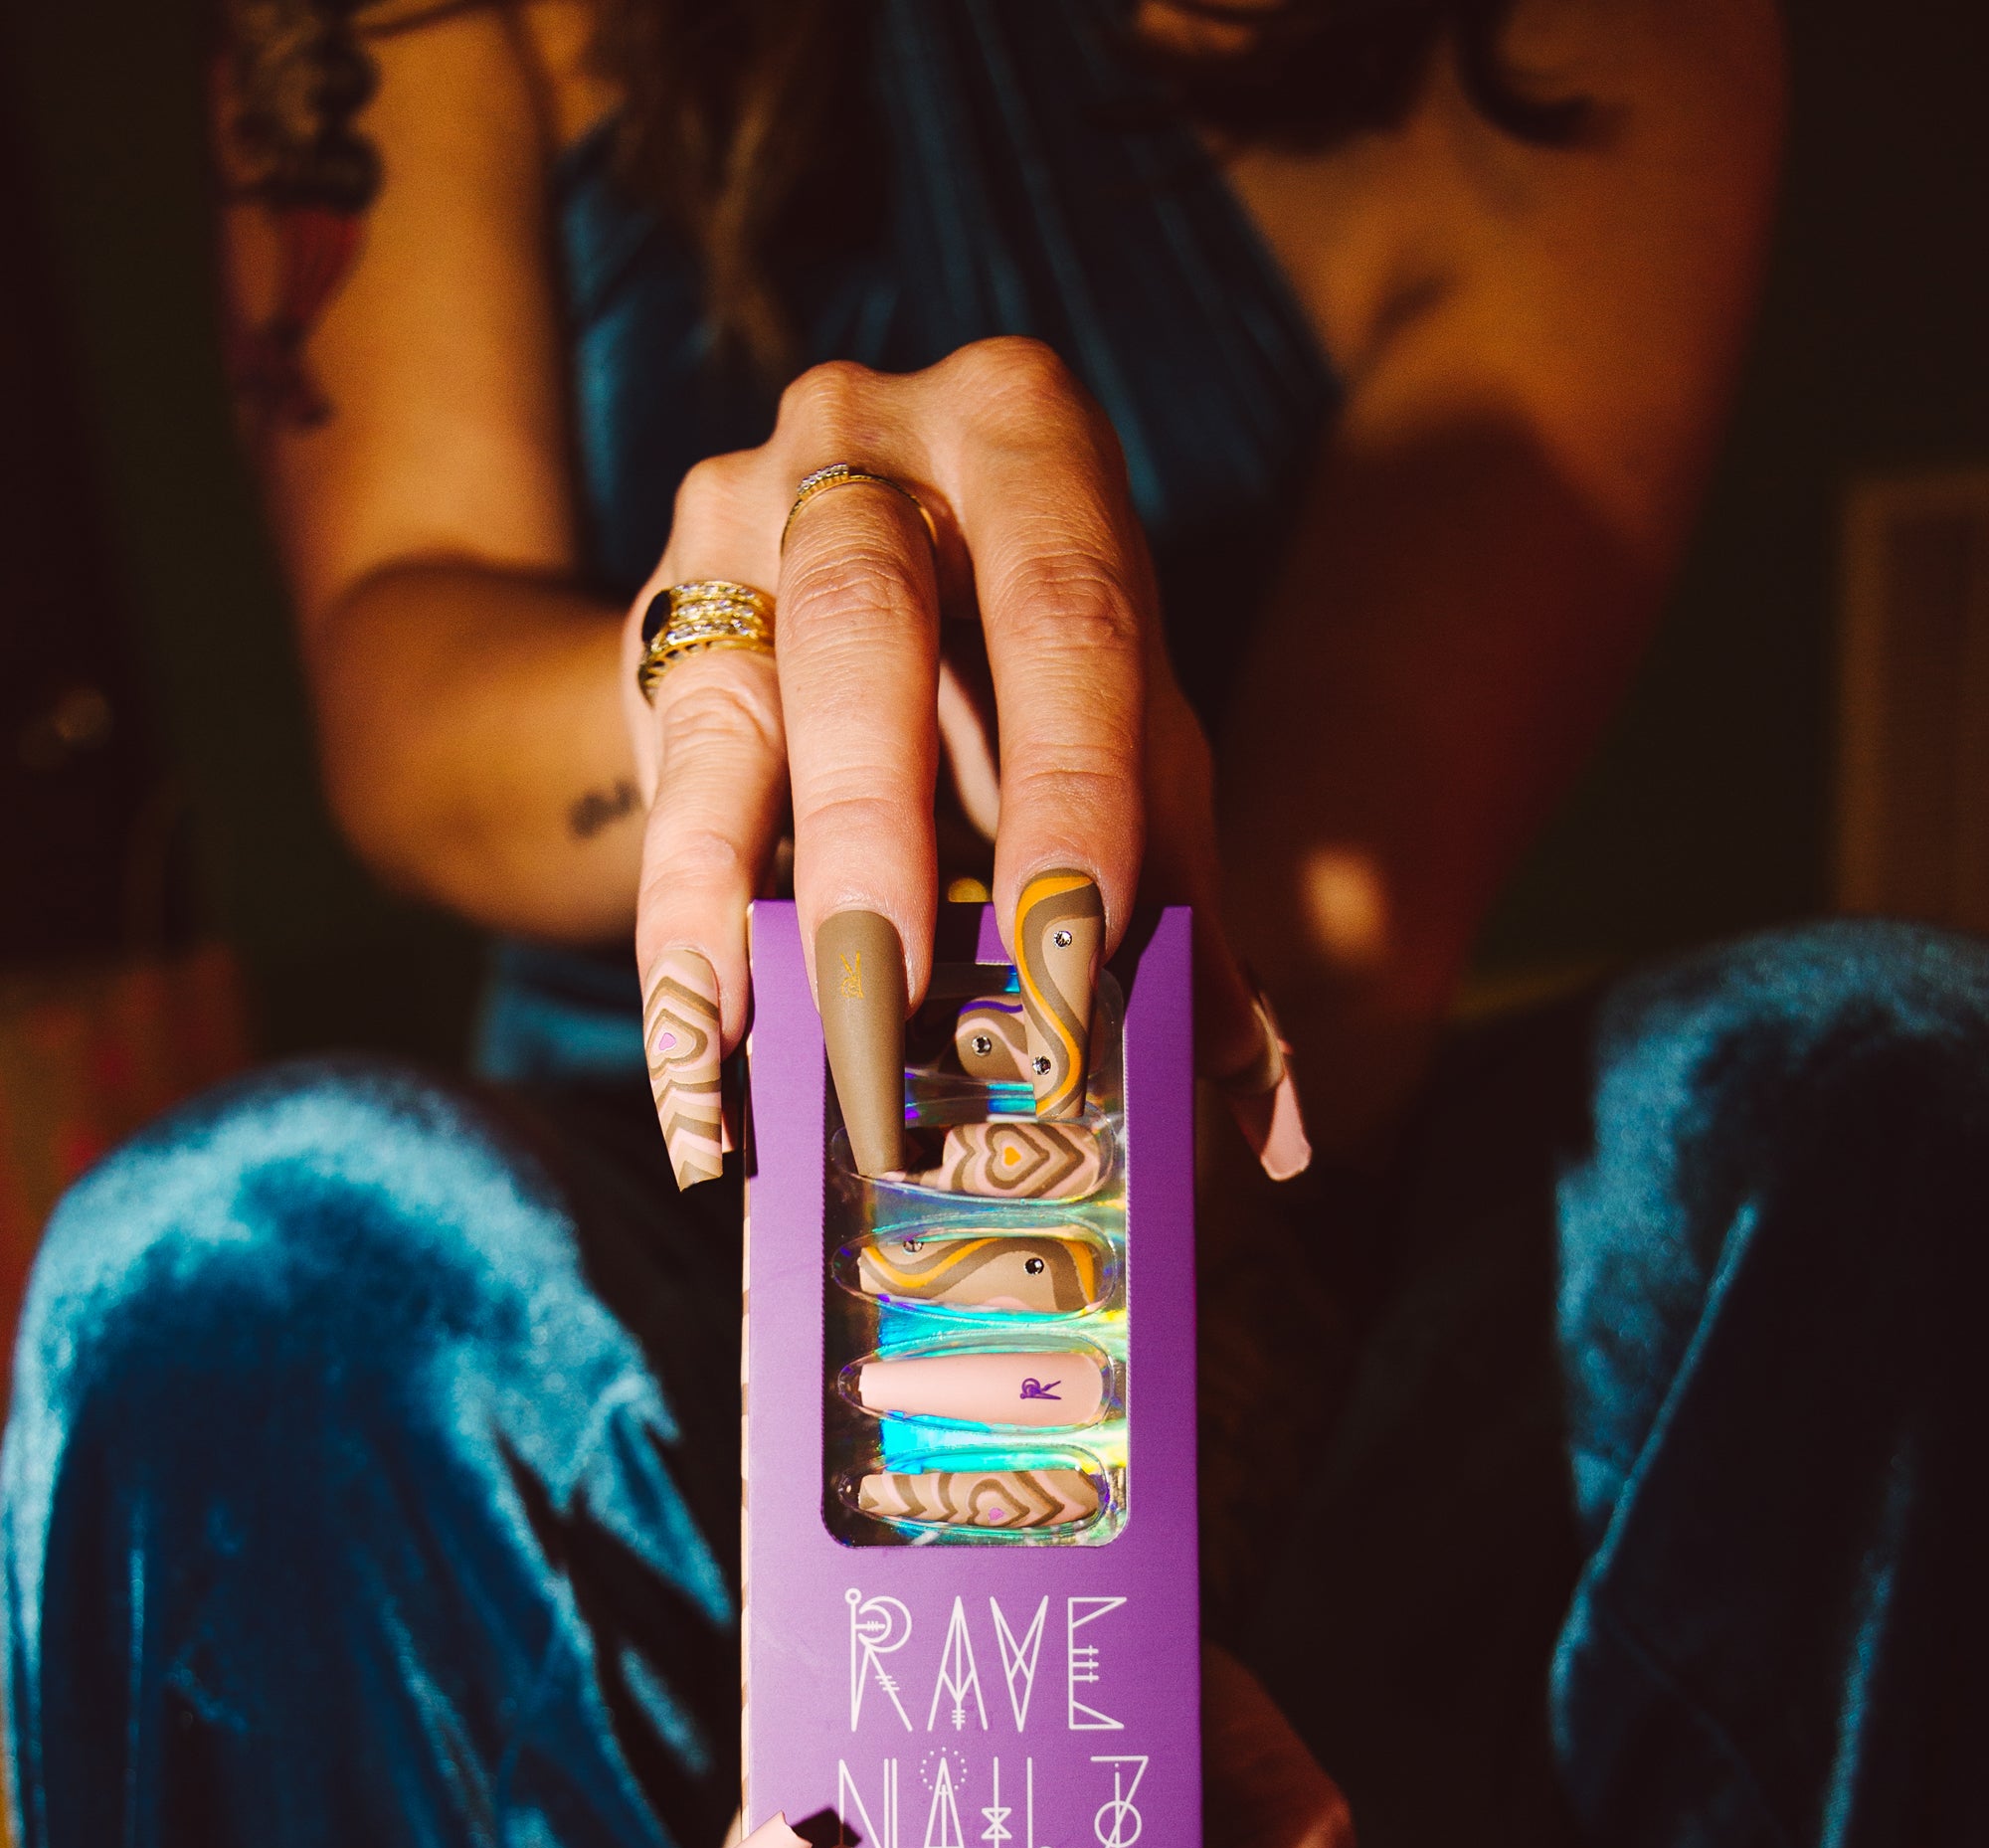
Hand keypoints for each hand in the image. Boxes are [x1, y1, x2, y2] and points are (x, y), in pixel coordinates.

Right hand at [618, 339, 1299, 1186]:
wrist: (824, 600)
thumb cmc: (1018, 675)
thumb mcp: (1124, 740)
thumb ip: (1182, 893)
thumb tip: (1263, 1104)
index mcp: (1031, 441)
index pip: (1065, 615)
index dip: (1070, 785)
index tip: (1071, 946)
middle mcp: (872, 441)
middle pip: (864, 628)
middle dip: (878, 833)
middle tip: (895, 1009)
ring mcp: (743, 514)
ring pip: (742, 708)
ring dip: (756, 901)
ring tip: (784, 1052)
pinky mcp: (662, 617)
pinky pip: (664, 789)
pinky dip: (682, 938)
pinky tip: (698, 1055)